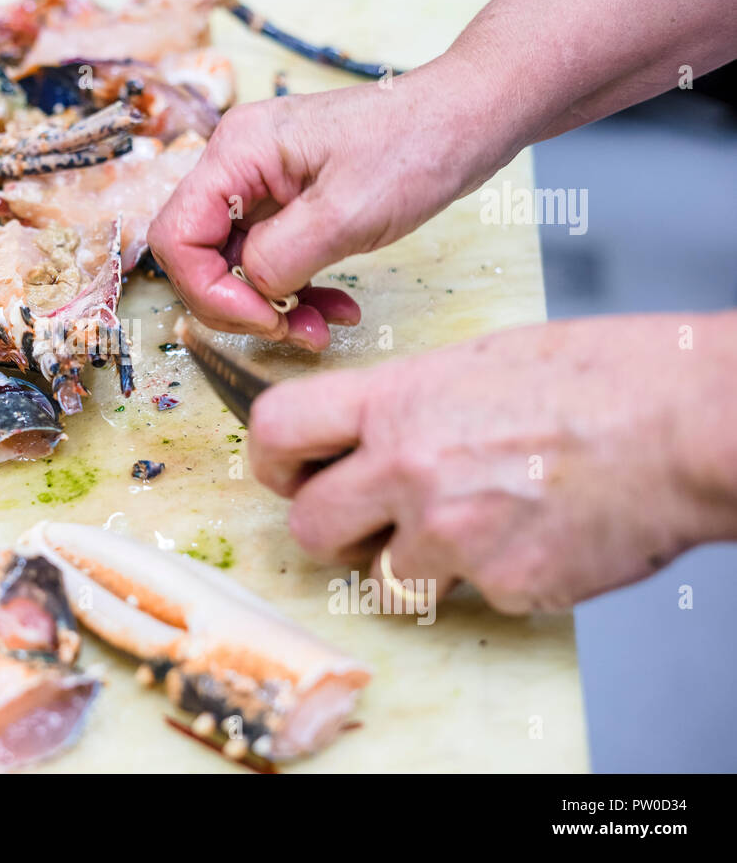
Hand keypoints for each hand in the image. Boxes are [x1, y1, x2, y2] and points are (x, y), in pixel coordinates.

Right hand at [148, 63, 498, 349]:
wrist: (466, 121)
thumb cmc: (416, 145)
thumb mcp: (346, 212)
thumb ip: (281, 258)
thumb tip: (251, 289)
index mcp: (237, 152)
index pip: (177, 236)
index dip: (207, 289)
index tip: (260, 319)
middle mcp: (237, 166)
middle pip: (198, 255)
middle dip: (238, 305)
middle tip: (287, 330)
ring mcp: (261, 186)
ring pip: (234, 266)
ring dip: (270, 307)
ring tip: (317, 329)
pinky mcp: (288, 206)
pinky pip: (270, 262)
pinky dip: (294, 293)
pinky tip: (333, 309)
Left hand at [248, 315, 736, 612]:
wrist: (689, 425)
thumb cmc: (602, 378)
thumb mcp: (477, 362)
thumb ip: (407, 406)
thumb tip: (366, 437)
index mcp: (398, 402)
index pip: (276, 430)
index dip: (269, 459)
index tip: (285, 472)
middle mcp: (409, 470)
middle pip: (310, 527)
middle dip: (332, 529)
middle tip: (369, 517)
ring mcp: (453, 536)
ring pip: (387, 577)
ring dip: (420, 559)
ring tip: (483, 517)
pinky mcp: (503, 586)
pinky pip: (469, 595)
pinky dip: (494, 575)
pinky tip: (537, 533)